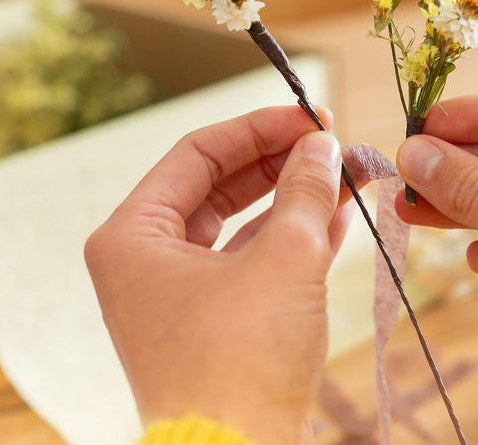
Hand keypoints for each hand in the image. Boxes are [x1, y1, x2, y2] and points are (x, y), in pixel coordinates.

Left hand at [85, 106, 351, 443]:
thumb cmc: (240, 362)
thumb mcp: (284, 260)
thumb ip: (304, 191)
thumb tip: (320, 144)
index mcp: (131, 237)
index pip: (197, 154)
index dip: (258, 128)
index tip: (309, 115)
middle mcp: (145, 262)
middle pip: (218, 187)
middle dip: (280, 165)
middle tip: (332, 144)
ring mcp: (178, 296)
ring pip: (241, 227)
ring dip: (294, 201)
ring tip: (346, 175)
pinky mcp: (213, 325)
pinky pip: (252, 265)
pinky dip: (293, 241)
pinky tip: (338, 218)